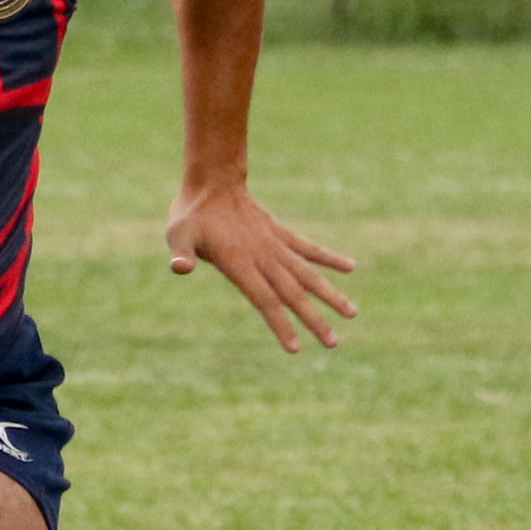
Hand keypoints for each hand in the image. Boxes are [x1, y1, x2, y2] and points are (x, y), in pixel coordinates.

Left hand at [167, 177, 355, 351]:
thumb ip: (181, 253)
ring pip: (308, 274)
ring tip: (352, 313)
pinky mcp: (280, 233)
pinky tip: (350, 267)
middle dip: (314, 320)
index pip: (264, 300)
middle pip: (292, 294)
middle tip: (333, 344)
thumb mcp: (178, 234)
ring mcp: (275, 244)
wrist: (212, 182)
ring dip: (330, 294)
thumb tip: (180, 268)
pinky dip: (328, 258)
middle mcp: (263, 256)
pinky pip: (308, 248)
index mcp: (239, 263)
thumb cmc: (191, 215)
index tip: (295, 348)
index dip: (280, 324)